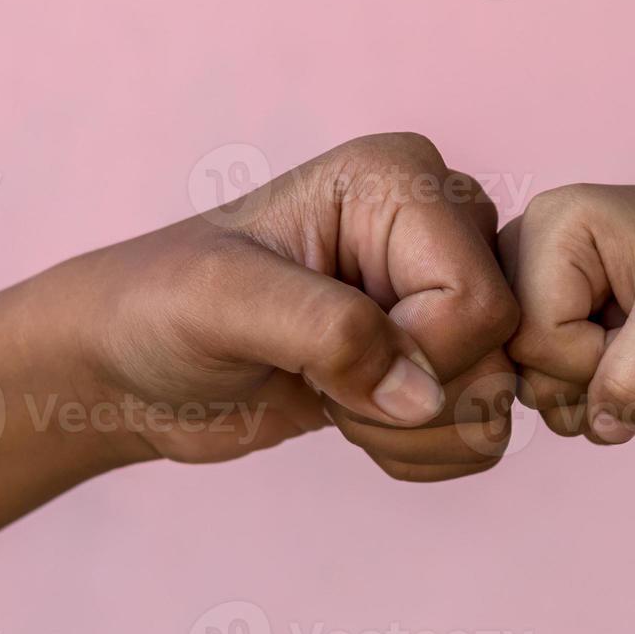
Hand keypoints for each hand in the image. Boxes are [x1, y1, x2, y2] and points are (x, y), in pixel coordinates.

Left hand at [74, 133, 519, 479]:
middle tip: (325, 384)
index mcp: (400, 180)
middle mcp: (436, 227)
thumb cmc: (159, 309)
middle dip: (413, 400)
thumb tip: (422, 397)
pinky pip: (482, 430)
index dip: (415, 356)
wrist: (130, 369)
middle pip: (504, 349)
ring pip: (499, 396)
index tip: (323, 356)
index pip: (480, 299)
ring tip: (333, 399)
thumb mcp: (224, 304)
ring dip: (413, 434)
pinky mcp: (436, 358)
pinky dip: (420, 452)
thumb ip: (327, 333)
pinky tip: (353, 422)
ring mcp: (441, 294)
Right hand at [500, 184, 634, 444]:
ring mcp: (541, 297)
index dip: (592, 356)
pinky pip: (555, 398)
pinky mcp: (559, 331)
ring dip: (601, 395)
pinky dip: (603, 401)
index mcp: (549, 226)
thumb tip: (600, 429)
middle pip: (522, 366)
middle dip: (595, 377)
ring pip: (535, 390)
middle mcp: (529, 257)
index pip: (532, 335)